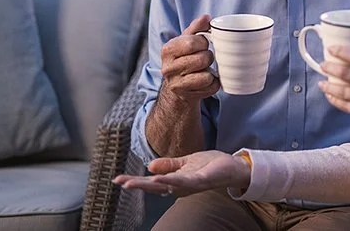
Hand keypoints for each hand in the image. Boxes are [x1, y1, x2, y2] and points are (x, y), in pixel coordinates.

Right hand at [113, 150, 250, 196]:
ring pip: (166, 185)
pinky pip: (184, 181)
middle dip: (137, 185)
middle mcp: (180, 186)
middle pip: (155, 186)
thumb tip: (150, 166)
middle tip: (119, 182)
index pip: (152, 182)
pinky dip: (171, 181)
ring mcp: (190, 184)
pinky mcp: (201, 180)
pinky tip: (160, 179)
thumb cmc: (209, 165)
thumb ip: (169, 165)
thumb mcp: (185, 162)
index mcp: (175, 180)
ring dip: (149, 184)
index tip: (117, 179)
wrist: (231, 167)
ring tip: (132, 183)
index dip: (135, 181)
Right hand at [160, 15, 218, 103]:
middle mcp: (168, 68)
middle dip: (208, 56)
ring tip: (205, 68)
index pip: (192, 43)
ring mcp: (177, 83)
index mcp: (168, 50)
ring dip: (210, 70)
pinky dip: (213, 82)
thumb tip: (206, 17)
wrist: (178, 86)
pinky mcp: (187, 95)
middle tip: (205, 57)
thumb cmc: (185, 58)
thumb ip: (196, 28)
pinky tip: (207, 79)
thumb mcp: (187, 40)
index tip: (203, 44)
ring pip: (206, 74)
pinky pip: (211, 86)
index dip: (203, 42)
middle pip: (202, 59)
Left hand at [319, 46, 349, 148]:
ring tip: (322, 83)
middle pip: (345, 71)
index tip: (331, 49)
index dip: (341, 51)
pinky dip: (335, 100)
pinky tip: (330, 97)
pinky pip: (344, 105)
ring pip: (341, 90)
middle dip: (330, 67)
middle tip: (323, 66)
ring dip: (328, 86)